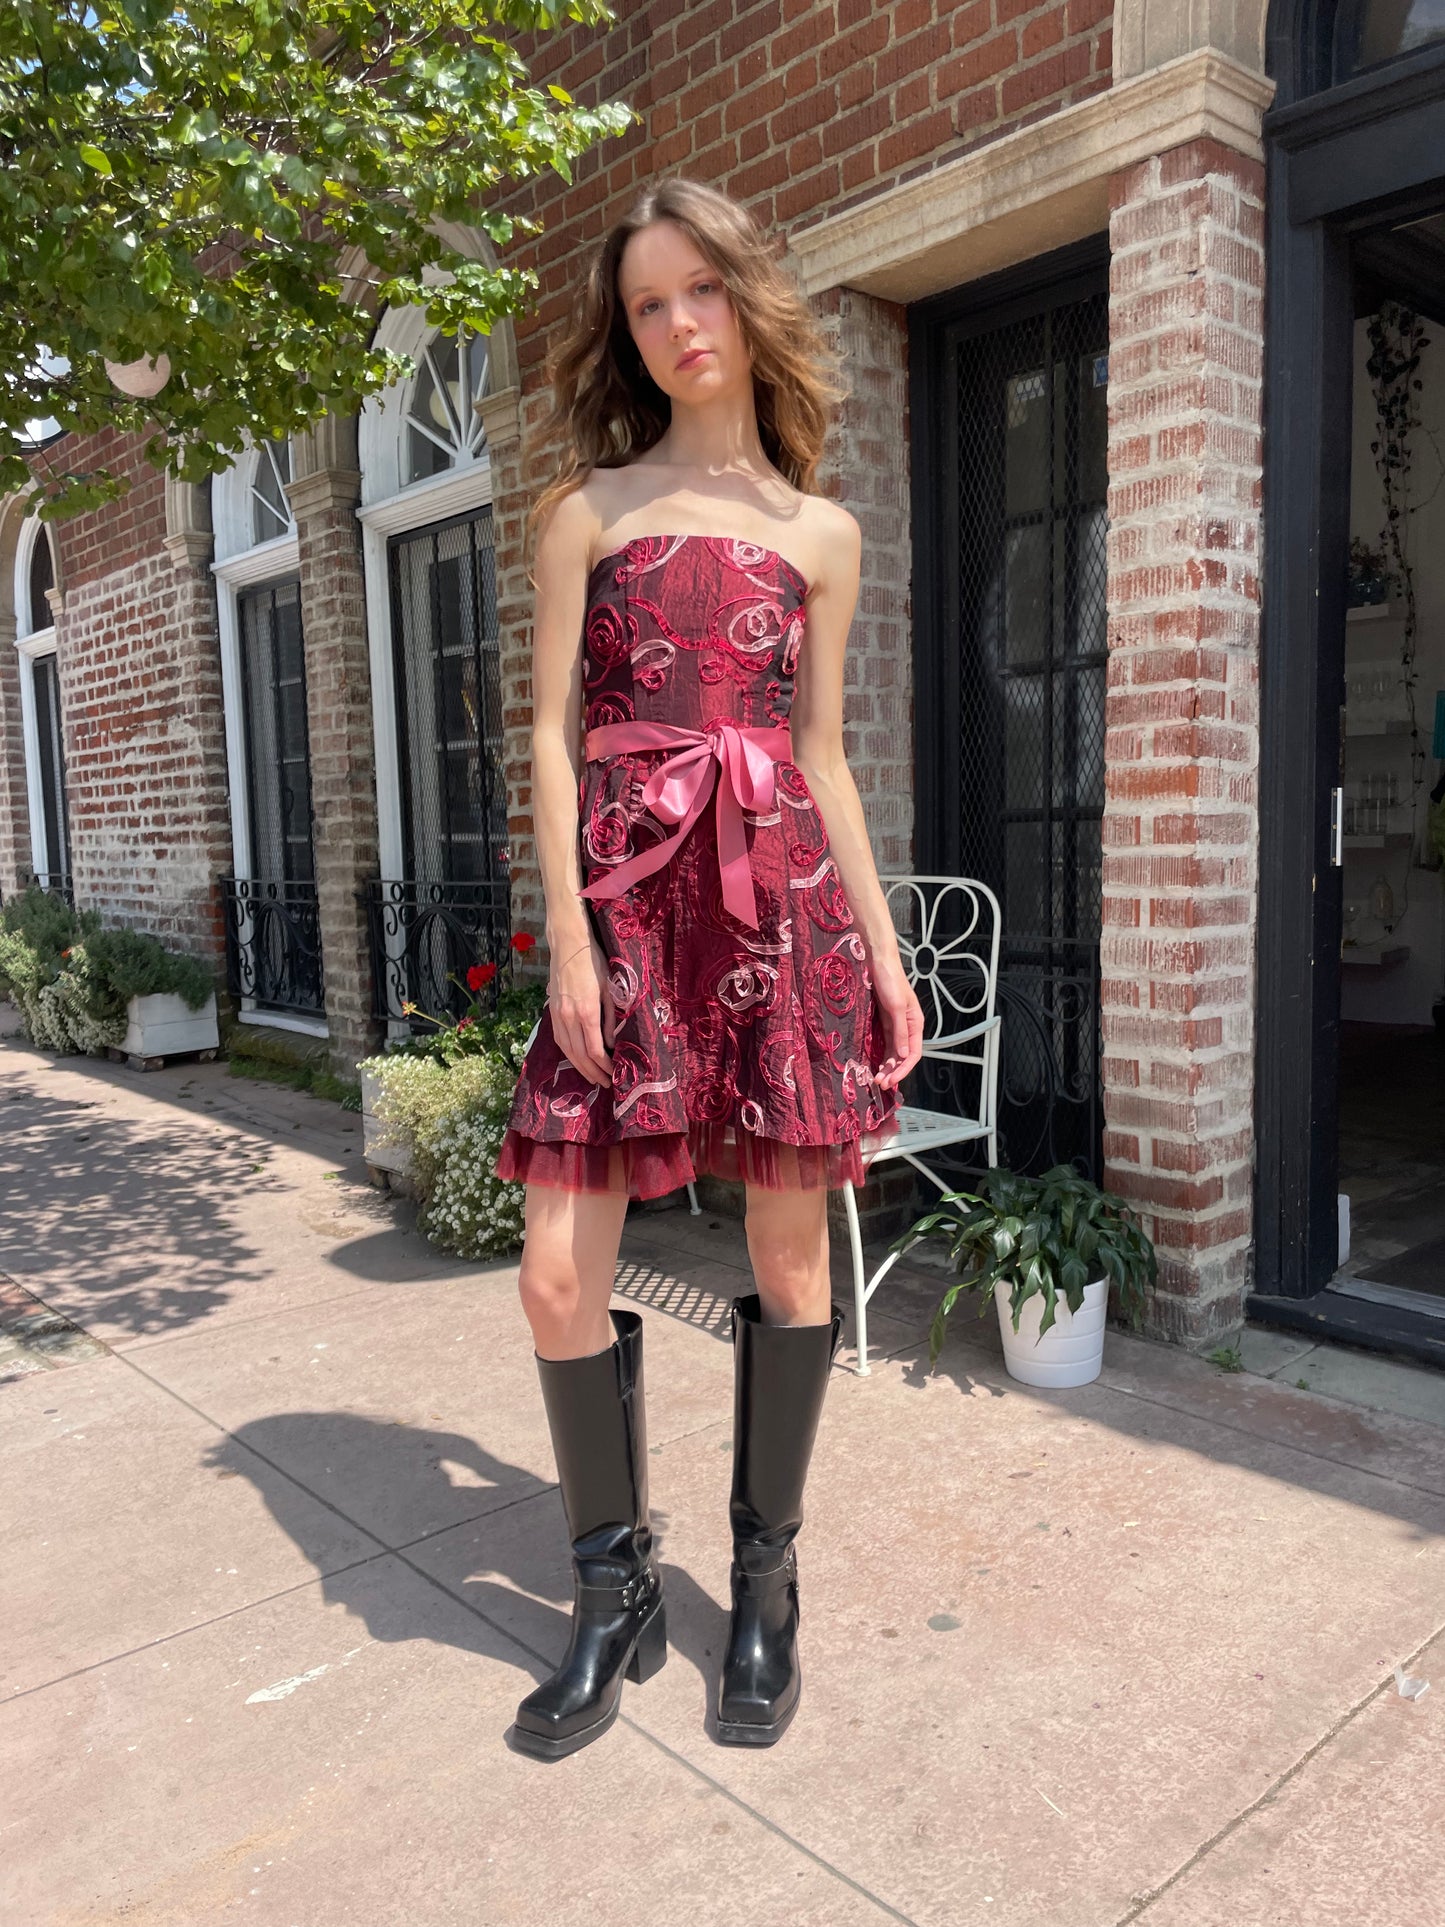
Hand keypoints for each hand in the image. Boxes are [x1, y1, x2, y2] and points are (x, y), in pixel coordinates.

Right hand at [548, 929, 615, 1085]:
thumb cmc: (595, 963)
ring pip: (566, 1050)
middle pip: (579, 1055)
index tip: (614, 1074)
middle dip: (593, 1072)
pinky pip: (559, 1039)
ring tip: (592, 1077)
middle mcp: (569, 1017)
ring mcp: (558, 1014)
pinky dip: (568, 1053)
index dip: (604, 1065)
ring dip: (579, 1067)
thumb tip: (610, 1043)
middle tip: (605, 1084)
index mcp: (586, 1012)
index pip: (594, 1050)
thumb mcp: (611, 989)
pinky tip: (577, 1059)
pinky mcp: (552, 1011)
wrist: (568, 945)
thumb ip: (611, 1018)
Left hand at [870, 958, 924, 1090]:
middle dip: (893, 1071)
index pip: (913, 1054)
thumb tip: (904, 1055)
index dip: (903, 1070)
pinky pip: (884, 1043)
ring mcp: (895, 1025)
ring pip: (893, 1052)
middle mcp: (907, 1027)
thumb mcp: (896, 1007)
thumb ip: (900, 1031)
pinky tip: (874, 1063)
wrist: (878, 962)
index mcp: (915, 1024)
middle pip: (903, 1056)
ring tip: (876, 1078)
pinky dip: (881, 1055)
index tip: (891, 1081)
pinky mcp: (883, 1021)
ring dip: (886, 1066)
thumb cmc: (890, 980)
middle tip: (880, 1084)